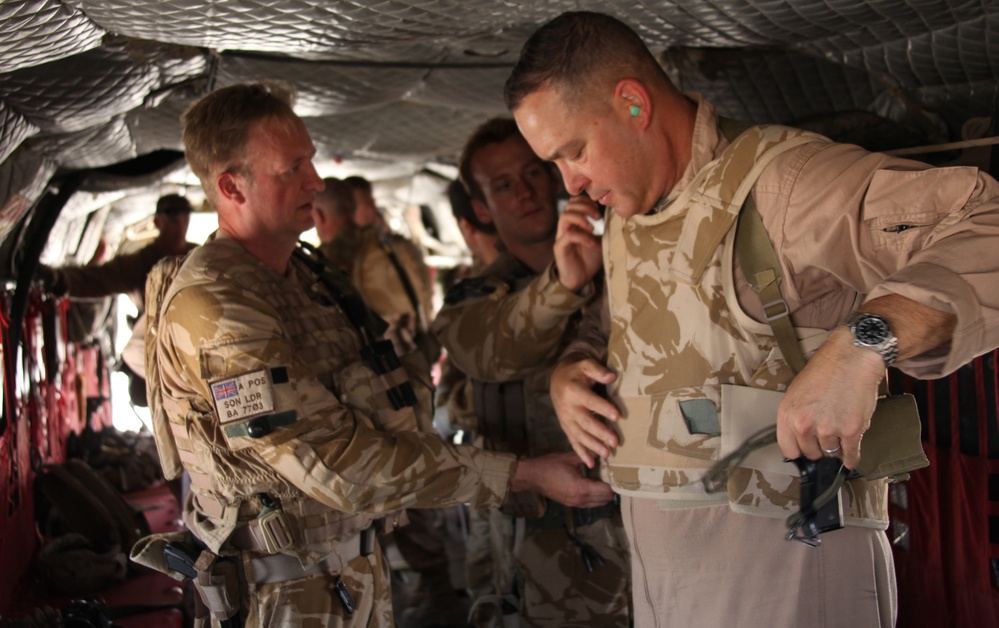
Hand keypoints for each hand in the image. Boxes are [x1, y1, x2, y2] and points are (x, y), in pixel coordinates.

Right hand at [512, 452, 614, 507]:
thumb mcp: (569, 458)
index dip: (614, 483)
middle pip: (605, 500)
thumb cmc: (550, 466)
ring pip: (598, 504)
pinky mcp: (571, 504)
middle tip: (614, 476)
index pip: (606, 491)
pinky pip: (590, 504)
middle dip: (611, 489)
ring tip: (606, 481)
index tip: (618, 473)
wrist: (532, 477)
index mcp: (581, 488)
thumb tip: (602, 451)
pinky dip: (596, 497)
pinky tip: (595, 486)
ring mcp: (576, 504)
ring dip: (604, 495)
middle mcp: (581, 500)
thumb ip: (587, 456)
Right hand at [551, 354, 620, 467]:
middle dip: (600, 433)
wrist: (557, 379)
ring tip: (607, 454)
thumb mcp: (585, 364)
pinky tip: (591, 463)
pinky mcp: (566, 427)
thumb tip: (612, 376)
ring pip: (579, 435)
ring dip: (593, 446)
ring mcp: (566, 419)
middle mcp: (568, 407)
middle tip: (615, 442)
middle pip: (585, 422)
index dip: (603, 408)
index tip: (617, 416)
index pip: (589, 401)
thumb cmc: (577, 371)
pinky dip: (581, 453)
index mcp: (573, 391)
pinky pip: (573, 441)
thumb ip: (597, 370)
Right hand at [554, 195, 602, 291]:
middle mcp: (565, 228)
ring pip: (564, 217)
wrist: (579, 279)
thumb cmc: (589, 260)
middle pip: (569, 206)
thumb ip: (605, 229)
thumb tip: (618, 218)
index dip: (586, 201)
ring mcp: (561, 237)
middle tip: (598, 216)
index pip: (574, 202)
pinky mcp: (559, 248)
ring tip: (593, 228)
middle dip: (585, 207)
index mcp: (574, 224)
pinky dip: (582, 236)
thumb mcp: (601, 242)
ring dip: (581, 218)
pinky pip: (568, 235)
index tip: (599, 209)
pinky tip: (592, 243)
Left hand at [776, 326, 885, 468]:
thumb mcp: (797, 392)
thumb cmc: (825, 370)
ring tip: (840, 431)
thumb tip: (798, 438)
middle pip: (810, 453)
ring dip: (836, 446)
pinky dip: (851, 458)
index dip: (798, 449)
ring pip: (830, 452)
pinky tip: (850, 458)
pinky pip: (850, 455)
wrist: (852, 358)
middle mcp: (804, 425)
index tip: (805, 449)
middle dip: (818, 446)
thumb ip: (795, 417)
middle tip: (826, 435)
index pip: (788, 449)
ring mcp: (828, 430)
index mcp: (788, 414)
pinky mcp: (850, 431)